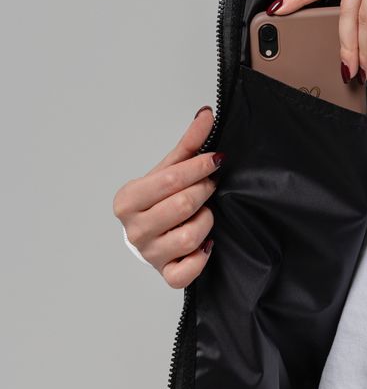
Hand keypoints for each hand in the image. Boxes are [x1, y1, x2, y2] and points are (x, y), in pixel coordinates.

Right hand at [112, 107, 222, 288]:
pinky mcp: (166, 274)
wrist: (151, 233)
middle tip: (209, 187)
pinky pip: (186, 272)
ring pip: (189, 237)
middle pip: (182, 206)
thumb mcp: (171, 169)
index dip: (199, 168)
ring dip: (205, 222)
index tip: (216, 160)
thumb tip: (207, 113)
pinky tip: (205, 244)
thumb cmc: (160, 199)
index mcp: (128, 200)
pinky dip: (201, 258)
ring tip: (204, 213)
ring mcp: (149, 254)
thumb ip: (190, 144)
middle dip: (203, 193)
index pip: (170, 180)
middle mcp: (134, 230)